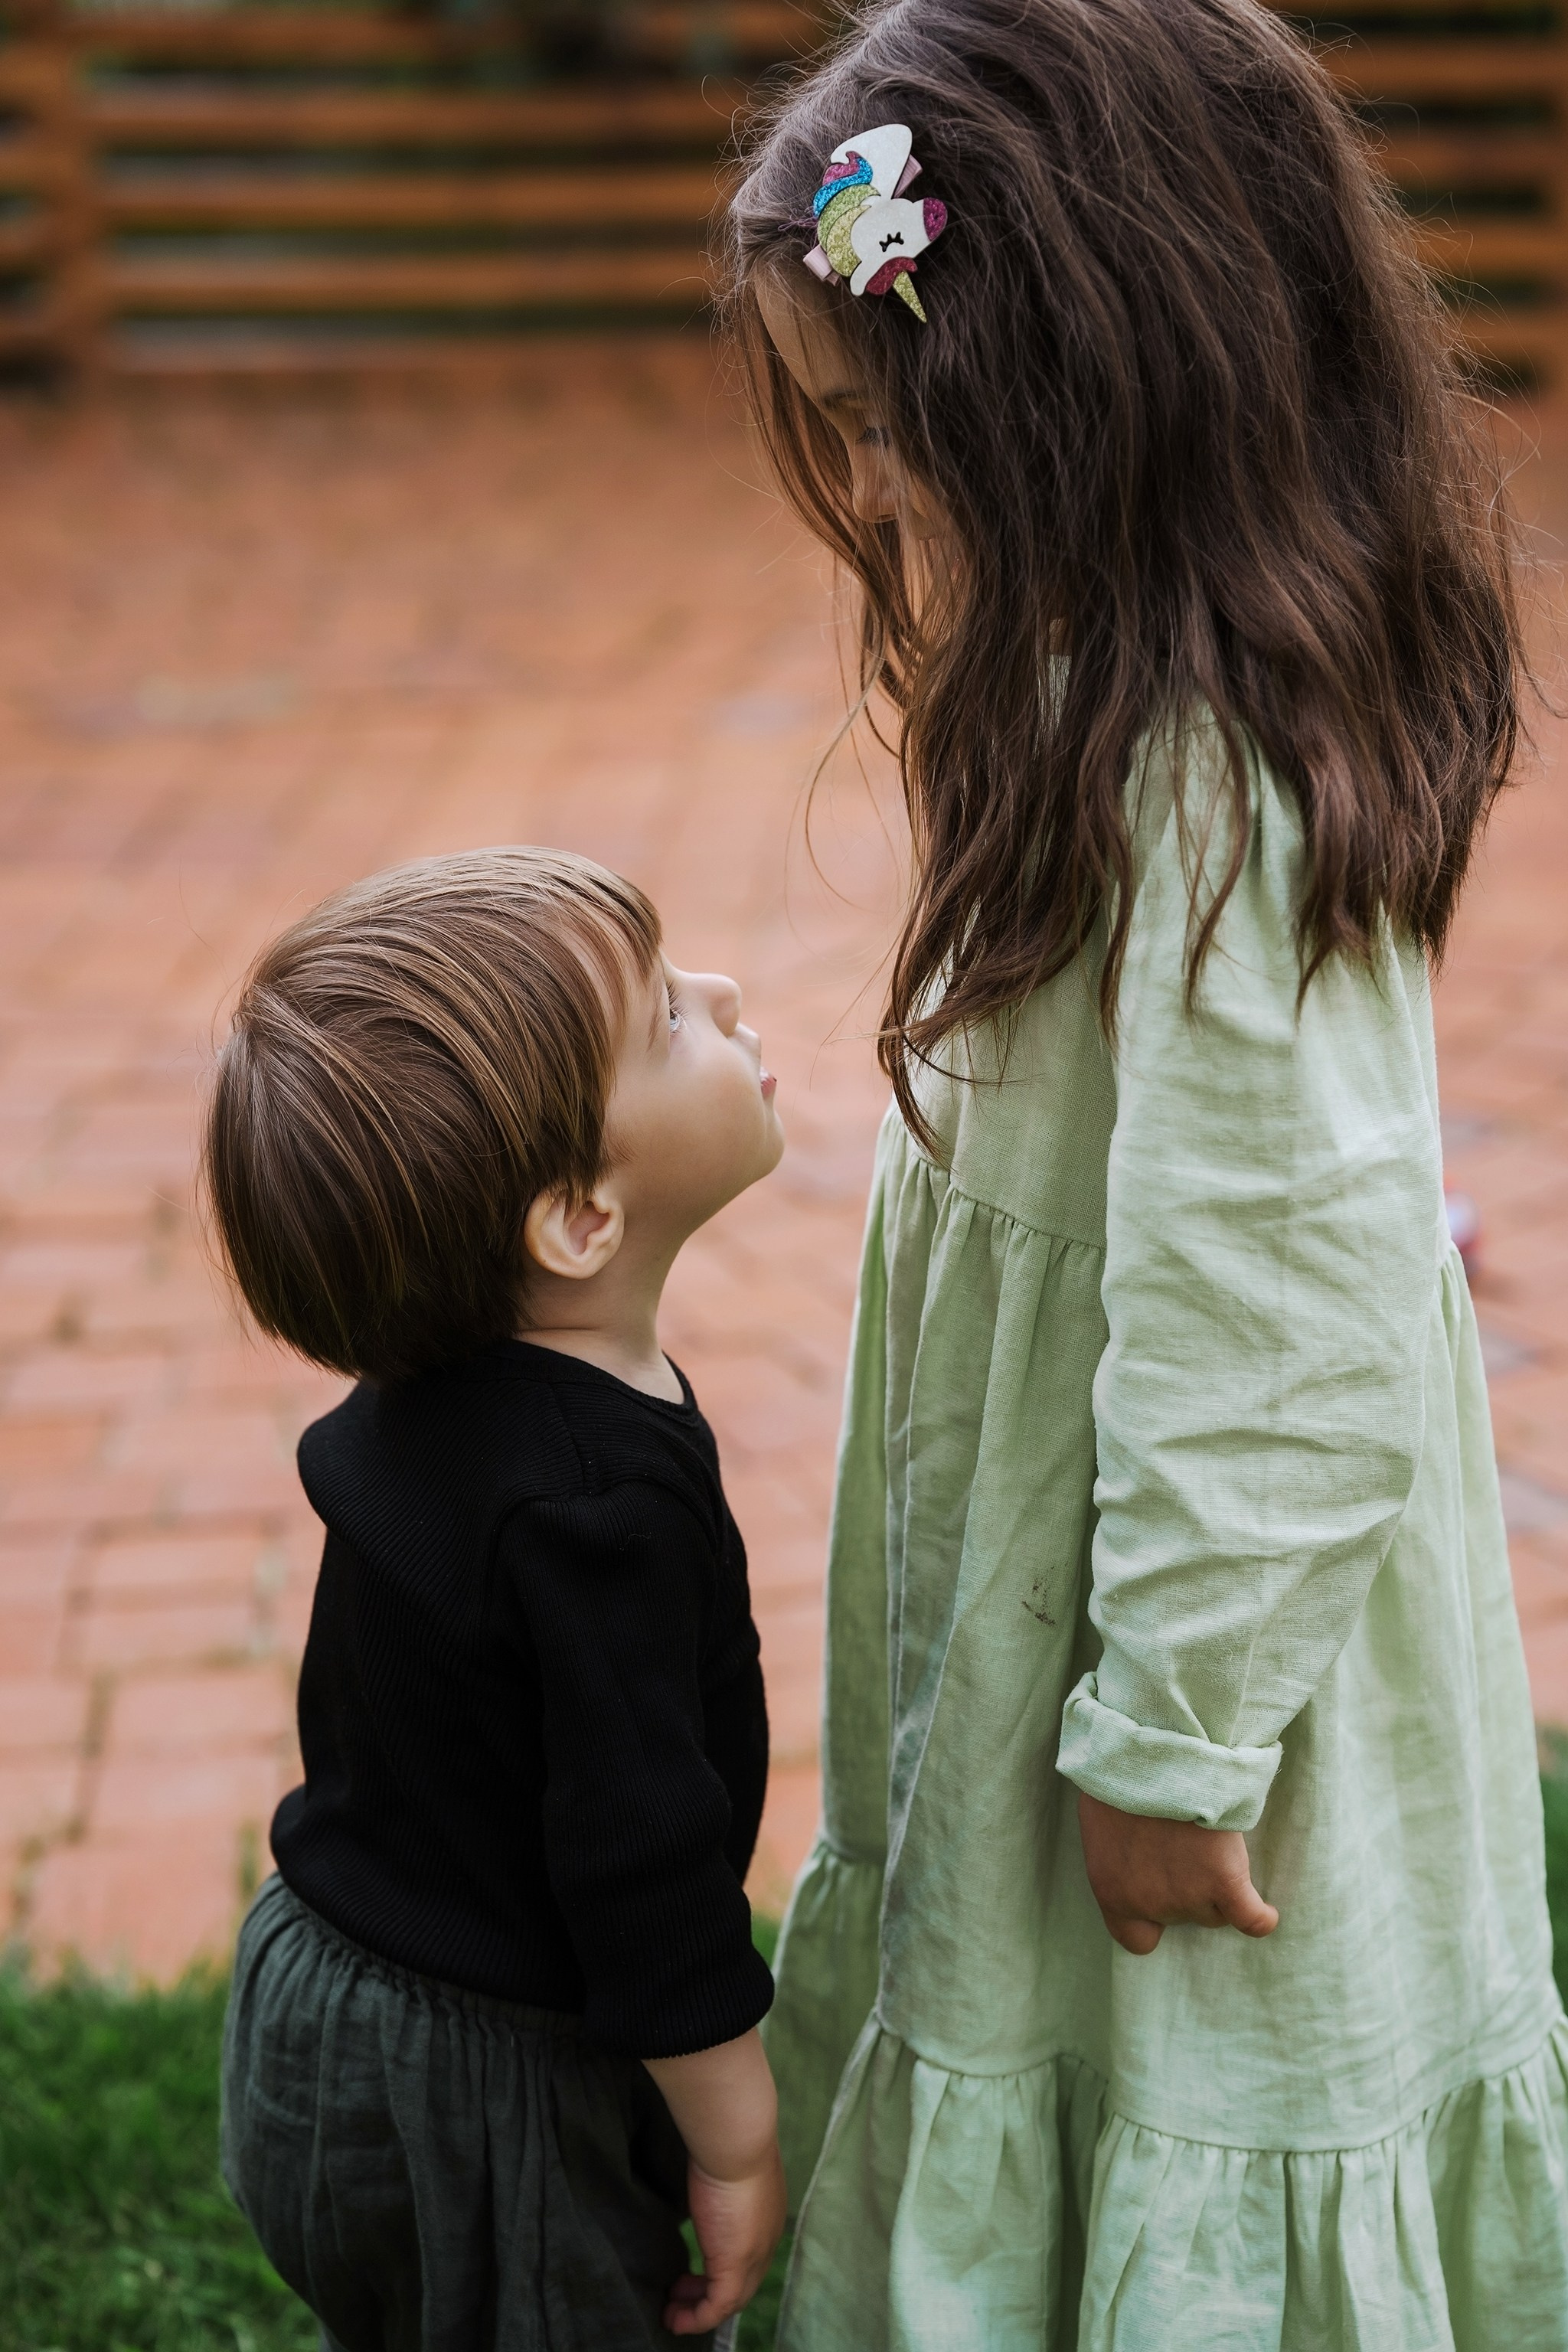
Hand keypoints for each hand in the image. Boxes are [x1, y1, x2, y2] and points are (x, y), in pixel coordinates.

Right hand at [664, 2145, 786, 2335]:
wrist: (736, 2143)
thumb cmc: (725, 2143)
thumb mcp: (724, 2168)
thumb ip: (719, 2184)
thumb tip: (704, 2184)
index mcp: (767, 2215)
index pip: (749, 2254)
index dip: (723, 2265)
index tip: (698, 2268)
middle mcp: (766, 2240)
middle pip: (742, 2282)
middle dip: (710, 2292)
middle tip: (681, 2291)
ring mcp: (753, 2257)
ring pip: (731, 2299)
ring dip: (700, 2309)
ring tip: (673, 2311)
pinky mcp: (735, 2267)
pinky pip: (716, 2308)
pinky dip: (696, 2318)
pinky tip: (675, 2318)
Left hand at [1076, 1789, 1278, 1954]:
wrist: (1149, 1756)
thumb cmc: (1117, 1778)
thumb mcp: (1099, 1820)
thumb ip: (1115, 1850)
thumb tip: (1128, 1851)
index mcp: (1113, 1893)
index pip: (1135, 1938)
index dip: (1150, 1923)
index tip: (1157, 1902)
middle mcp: (1151, 1904)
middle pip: (1183, 1915)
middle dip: (1185, 1887)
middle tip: (1184, 1847)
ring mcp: (1189, 1896)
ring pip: (1215, 1910)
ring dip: (1216, 1885)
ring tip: (1211, 1845)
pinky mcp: (1224, 1881)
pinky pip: (1250, 1917)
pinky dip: (1260, 1918)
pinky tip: (1267, 1914)